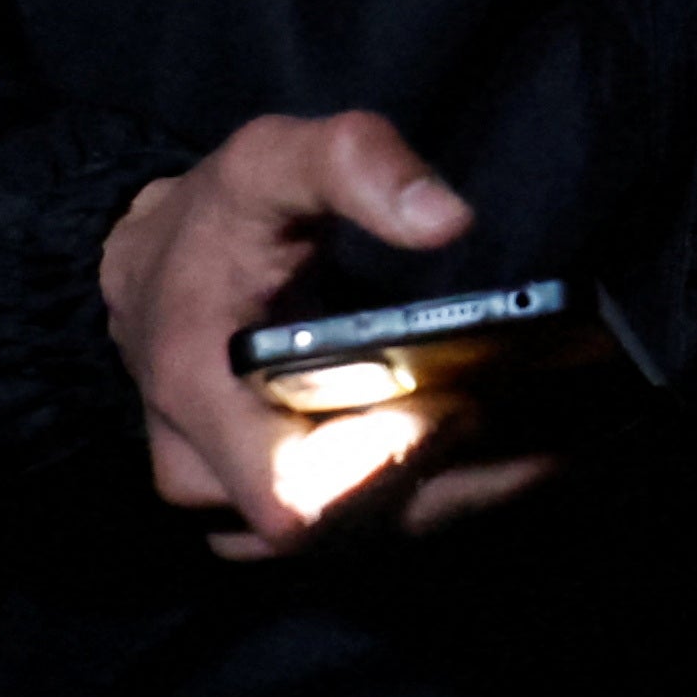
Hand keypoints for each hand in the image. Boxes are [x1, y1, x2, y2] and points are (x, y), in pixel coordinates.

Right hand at [99, 111, 570, 557]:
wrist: (152, 266)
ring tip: (541, 444)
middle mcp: (203, 472)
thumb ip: (352, 164)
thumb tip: (448, 219)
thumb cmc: (214, 217)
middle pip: (342, 529)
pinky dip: (425, 498)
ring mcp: (230, 503)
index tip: (467, 410)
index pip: (295, 497)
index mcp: (198, 397)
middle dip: (445, 486)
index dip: (386, 472)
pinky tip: (500, 456)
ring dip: (446, 498)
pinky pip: (351, 529)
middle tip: (544, 431)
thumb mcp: (268, 159)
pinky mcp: (264, 507)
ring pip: (353, 537)